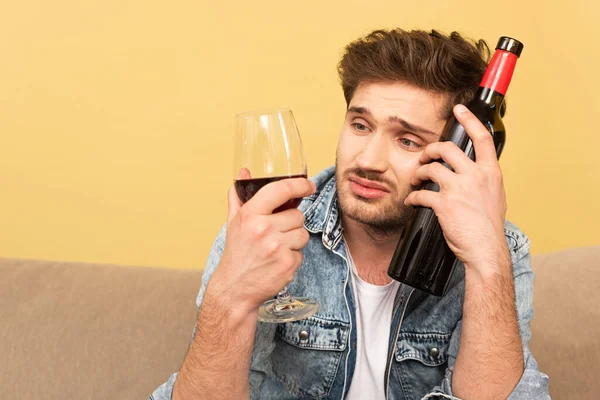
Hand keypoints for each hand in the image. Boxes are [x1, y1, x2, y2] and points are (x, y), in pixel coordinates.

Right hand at [210, 170, 316, 311]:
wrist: (235, 288)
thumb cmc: (237, 253)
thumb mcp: (234, 222)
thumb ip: (239, 196)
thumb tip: (245, 172)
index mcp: (250, 214)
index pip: (280, 190)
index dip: (299, 184)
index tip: (308, 185)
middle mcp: (263, 229)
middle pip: (297, 215)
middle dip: (291, 223)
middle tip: (275, 234)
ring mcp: (277, 247)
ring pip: (303, 233)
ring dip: (294, 240)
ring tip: (276, 248)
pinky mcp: (287, 263)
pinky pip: (302, 252)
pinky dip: (293, 257)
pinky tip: (277, 261)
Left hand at [404, 104, 509, 270]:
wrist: (485, 250)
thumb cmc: (489, 227)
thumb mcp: (495, 196)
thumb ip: (484, 180)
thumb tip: (473, 173)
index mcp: (491, 173)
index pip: (482, 138)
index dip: (469, 120)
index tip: (459, 109)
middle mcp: (476, 176)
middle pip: (447, 149)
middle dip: (430, 150)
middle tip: (423, 158)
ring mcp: (460, 188)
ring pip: (430, 168)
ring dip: (419, 173)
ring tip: (416, 180)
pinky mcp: (444, 203)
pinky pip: (421, 194)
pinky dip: (412, 198)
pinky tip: (411, 202)